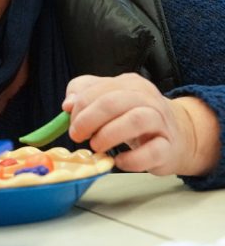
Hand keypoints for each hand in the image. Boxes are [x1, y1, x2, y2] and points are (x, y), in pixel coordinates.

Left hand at [63, 73, 211, 175]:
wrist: (179, 136)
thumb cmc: (133, 117)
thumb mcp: (108, 100)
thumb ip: (84, 95)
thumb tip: (67, 105)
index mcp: (129, 83)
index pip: (97, 89)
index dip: (78, 107)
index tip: (70, 123)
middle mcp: (147, 98)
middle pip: (113, 102)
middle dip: (88, 120)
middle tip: (77, 136)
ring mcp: (161, 122)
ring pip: (136, 121)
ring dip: (108, 135)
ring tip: (96, 146)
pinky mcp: (168, 147)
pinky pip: (152, 152)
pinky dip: (132, 159)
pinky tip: (119, 161)